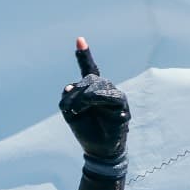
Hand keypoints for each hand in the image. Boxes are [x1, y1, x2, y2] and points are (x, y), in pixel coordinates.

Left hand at [59, 37, 128, 164]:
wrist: (98, 149)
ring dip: (84, 97)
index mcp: (92, 90)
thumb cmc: (86, 130)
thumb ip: (67, 98)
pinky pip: (110, 95)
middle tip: (73, 109)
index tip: (79, 39)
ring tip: (79, 110)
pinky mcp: (122, 104)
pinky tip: (90, 106)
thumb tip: (70, 87)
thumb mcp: (70, 113)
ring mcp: (114, 95)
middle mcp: (105, 89)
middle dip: (77, 93)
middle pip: (89, 79)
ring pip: (97, 85)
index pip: (90, 69)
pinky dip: (97, 99)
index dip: (84, 55)